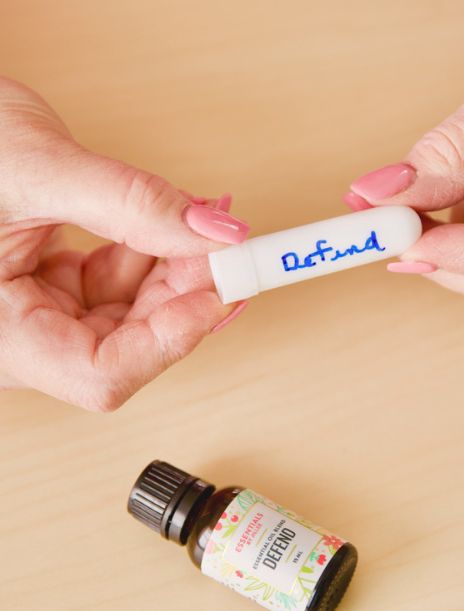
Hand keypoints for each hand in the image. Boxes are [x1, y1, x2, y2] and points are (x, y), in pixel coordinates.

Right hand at [0, 77, 249, 411]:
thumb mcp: (39, 168)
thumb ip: (131, 203)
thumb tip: (218, 233)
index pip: (100, 374)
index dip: (170, 340)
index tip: (220, 293)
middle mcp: (12, 336)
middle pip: (123, 346)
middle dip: (181, 295)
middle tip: (226, 246)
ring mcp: (30, 315)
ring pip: (127, 316)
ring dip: (174, 272)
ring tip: (202, 221)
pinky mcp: (44, 288)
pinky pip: (113, 288)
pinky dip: (149, 256)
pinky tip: (172, 222)